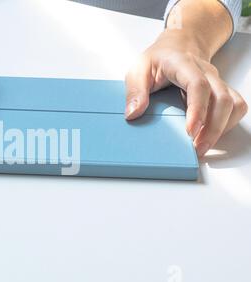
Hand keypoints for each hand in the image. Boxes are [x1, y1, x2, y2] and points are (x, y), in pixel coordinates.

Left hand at [125, 30, 247, 157]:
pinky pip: (236, 107)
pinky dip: (228, 124)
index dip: (197, 109)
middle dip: (212, 128)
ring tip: (202, 146)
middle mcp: (205, 72)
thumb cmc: (157, 59)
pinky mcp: (221, 91)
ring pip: (233, 104)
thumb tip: (133, 114)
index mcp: (183, 64)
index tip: (190, 131)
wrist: (177, 46)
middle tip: (196, 149)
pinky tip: (211, 135)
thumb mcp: (138, 70)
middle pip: (222, 99)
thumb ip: (134, 91)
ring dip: (221, 129)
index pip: (198, 85)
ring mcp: (216, 82)